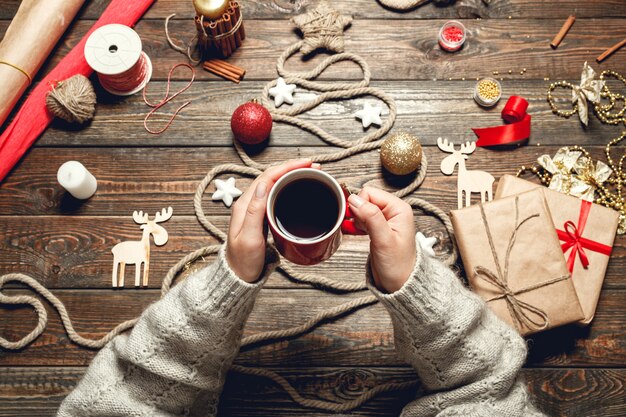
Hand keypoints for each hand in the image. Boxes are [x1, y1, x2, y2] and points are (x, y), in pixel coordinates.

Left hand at [226, 159, 315, 282]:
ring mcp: (255, 209)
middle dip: (292, 168)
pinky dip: (288, 187)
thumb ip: (255, 212)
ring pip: (274, 184)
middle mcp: (249, 203)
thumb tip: (262, 186)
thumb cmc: (243, 261)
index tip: (306, 164)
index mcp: (245, 205)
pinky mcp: (261, 216)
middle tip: (314, 166)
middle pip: (271, 177)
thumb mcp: (249, 239)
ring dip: (291, 175)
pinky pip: (275, 195)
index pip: (267, 177)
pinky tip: (297, 188)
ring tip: (309, 173)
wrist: (238, 276)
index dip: (287, 167)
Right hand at [348, 187, 415, 292]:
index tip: (356, 220)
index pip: (370, 193)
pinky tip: (356, 232)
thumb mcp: (384, 240)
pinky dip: (356, 224)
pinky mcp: (377, 227)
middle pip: (364, 199)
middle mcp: (392, 211)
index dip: (359, 204)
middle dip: (357, 212)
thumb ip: (371, 217)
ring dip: (356, 219)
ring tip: (361, 232)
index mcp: (398, 208)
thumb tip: (355, 200)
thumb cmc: (398, 265)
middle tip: (359, 228)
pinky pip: (361, 218)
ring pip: (361, 208)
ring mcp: (384, 219)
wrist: (400, 283)